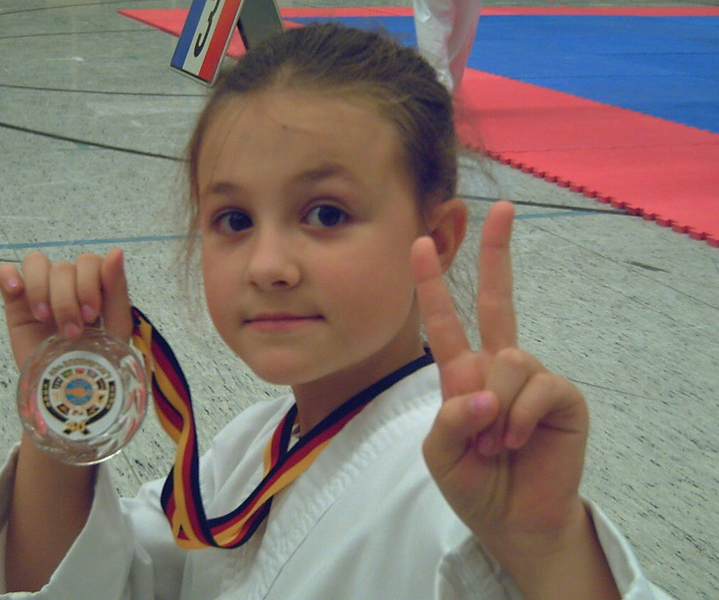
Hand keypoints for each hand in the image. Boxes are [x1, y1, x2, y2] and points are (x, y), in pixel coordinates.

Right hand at [0, 249, 131, 371]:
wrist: (69, 393)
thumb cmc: (98, 360)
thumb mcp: (116, 325)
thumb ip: (116, 287)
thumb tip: (116, 251)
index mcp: (95, 286)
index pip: (89, 261)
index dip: (89, 283)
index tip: (91, 315)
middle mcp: (68, 285)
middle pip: (64, 267)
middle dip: (68, 300)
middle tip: (71, 332)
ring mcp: (41, 293)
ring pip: (36, 263)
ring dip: (42, 290)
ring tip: (44, 319)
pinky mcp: (15, 305)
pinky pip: (5, 272)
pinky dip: (9, 275)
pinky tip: (17, 291)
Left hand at [411, 201, 589, 557]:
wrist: (514, 522)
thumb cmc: (475, 484)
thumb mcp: (441, 454)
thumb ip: (449, 420)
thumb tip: (483, 393)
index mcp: (464, 373)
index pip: (446, 322)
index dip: (432, 284)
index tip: (419, 243)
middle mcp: (499, 366)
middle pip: (498, 300)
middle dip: (497, 253)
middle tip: (500, 208)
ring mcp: (533, 378)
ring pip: (510, 359)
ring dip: (496, 407)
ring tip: (494, 443)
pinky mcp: (563, 396)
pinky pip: (540, 385)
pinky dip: (521, 416)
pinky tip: (517, 440)